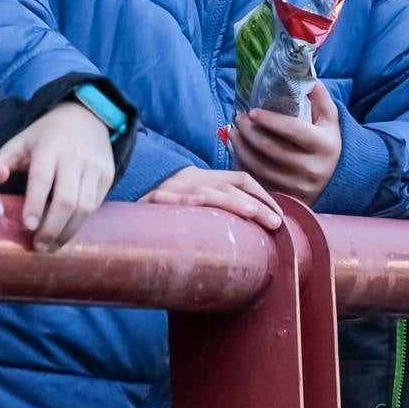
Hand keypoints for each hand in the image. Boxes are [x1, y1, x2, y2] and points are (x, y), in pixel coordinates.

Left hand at [0, 102, 115, 252]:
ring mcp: (95, 168)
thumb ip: (1, 162)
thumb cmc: (47, 135)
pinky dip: (80, 223)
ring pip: (85, 207)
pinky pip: (95, 205)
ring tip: (52, 246)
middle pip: (67, 200)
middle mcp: (75, 158)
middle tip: (39, 246)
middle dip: (52, 228)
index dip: (35, 204)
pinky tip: (66, 232)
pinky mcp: (108, 176)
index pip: (42, 179)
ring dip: (68, 232)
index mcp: (50, 148)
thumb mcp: (21, 141)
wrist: (87, 116)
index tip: (27, 227)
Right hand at [142, 166, 283, 229]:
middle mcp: (192, 180)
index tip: (279, 217)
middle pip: (229, 187)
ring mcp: (174, 189)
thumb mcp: (198, 202)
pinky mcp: (154, 201)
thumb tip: (258, 229)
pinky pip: (174, 201)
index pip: (241, 178)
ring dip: (232, 203)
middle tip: (274, 223)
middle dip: (255, 204)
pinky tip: (202, 206)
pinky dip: (189, 203)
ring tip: (252, 214)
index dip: (263, 194)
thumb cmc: (171, 210)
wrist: (129, 203)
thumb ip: (221, 209)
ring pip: (208, 193)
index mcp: (206, 178)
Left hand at [228, 82, 342, 203]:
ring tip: (234, 134)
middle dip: (249, 132)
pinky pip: (259, 183)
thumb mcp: (330, 119)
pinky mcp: (287, 199)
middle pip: (272, 149)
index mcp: (324, 145)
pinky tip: (238, 154)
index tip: (252, 111)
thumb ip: (319, 96)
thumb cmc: (329, 143)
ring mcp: (299, 187)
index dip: (270, 120)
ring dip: (242, 149)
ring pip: (261, 167)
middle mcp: (312, 168)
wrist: (340, 180)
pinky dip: (245, 168)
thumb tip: (303, 72)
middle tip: (238, 119)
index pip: (293, 130)